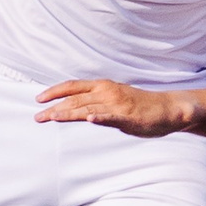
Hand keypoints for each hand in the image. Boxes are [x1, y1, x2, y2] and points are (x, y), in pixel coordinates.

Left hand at [36, 79, 189, 137]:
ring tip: (52, 117)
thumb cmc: (139, 106)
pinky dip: (101, 117)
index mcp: (103, 86)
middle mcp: (108, 93)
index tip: (38, 99)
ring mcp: (117, 106)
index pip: (73, 86)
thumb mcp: (114, 100)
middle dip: (54, 107)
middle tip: (37, 117)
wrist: (168, 110)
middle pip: (75, 99)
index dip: (55, 91)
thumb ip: (96, 103)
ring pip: (88, 108)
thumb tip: (76, 108)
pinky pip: (112, 117)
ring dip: (69, 113)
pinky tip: (91, 119)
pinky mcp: (129, 118)